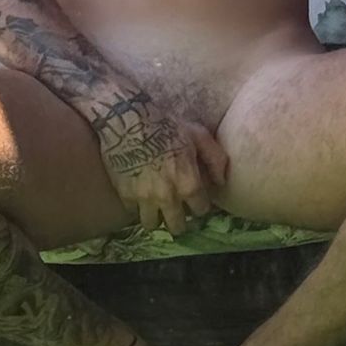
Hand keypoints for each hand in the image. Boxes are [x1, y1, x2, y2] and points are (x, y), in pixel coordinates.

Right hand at [94, 94, 229, 235]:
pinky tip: (140, 195)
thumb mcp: (197, 135)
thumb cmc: (166, 124)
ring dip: (156, 218)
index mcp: (188, 184)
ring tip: (157, 208)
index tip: (196, 200)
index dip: (200, 205)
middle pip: (176, 227)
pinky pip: (132, 211)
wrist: (128, 118)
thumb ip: (215, 159)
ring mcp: (144, 198)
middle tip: (178, 212)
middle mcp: (167, 197)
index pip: (201, 211)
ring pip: (152, 224)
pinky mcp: (124, 194)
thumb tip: (221, 182)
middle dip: (180, 221)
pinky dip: (137, 206)